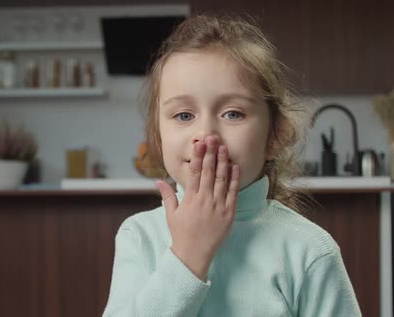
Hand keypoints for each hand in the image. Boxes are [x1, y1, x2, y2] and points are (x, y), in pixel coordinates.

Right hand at [156, 135, 239, 280]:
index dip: (197, 156)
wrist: (194, 254)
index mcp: (190, 199)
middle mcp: (204, 200)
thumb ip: (168, 196)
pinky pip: (233, 193)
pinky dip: (234, 179)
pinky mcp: (229, 213)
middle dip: (210, 154)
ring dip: (222, 162)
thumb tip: (158, 181)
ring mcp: (218, 206)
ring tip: (223, 147)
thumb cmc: (182, 234)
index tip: (199, 143)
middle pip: (208, 172)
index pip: (193, 172)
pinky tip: (234, 166)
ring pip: (221, 179)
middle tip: (212, 138)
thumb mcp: (171, 214)